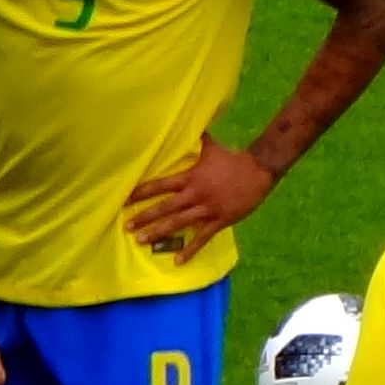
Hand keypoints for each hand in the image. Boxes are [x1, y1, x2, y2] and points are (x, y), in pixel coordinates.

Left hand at [124, 133, 275, 261]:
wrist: (259, 171)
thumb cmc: (233, 159)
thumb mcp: (212, 147)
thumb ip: (197, 140)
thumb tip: (190, 123)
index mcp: (191, 177)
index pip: (161, 185)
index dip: (142, 192)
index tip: (126, 199)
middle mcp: (195, 194)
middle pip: (165, 207)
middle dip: (144, 217)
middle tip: (127, 227)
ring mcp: (207, 209)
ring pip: (178, 223)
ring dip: (158, 233)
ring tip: (141, 241)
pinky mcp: (219, 221)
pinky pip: (202, 238)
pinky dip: (189, 250)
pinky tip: (177, 261)